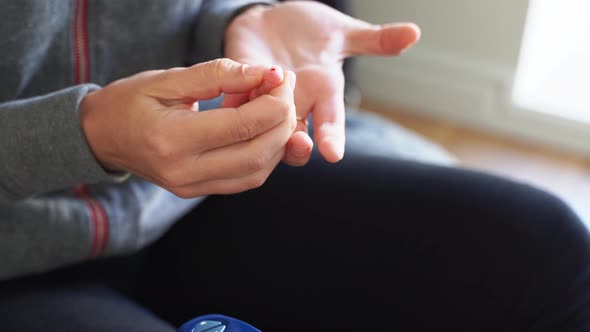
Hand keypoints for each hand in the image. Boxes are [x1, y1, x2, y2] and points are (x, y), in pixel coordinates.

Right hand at [80, 59, 296, 197]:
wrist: (100, 137)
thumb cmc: (129, 102)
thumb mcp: (168, 80)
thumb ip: (218, 75)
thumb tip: (264, 73)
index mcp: (172, 140)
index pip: (242, 126)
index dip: (273, 102)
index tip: (281, 78)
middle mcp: (184, 172)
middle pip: (257, 153)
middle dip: (283, 120)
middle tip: (285, 90)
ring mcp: (191, 187)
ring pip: (257, 172)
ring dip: (277, 139)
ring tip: (274, 107)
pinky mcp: (197, 191)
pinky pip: (244, 179)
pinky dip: (263, 153)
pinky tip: (260, 128)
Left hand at [225, 1, 420, 164]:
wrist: (270, 21)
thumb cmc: (309, 32)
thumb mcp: (342, 33)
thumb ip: (375, 40)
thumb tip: (413, 33)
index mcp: (322, 94)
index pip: (330, 123)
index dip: (332, 138)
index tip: (334, 153)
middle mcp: (295, 103)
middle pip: (294, 138)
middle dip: (295, 146)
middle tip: (299, 143)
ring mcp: (265, 99)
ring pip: (262, 128)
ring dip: (262, 126)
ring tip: (264, 113)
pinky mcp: (238, 87)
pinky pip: (235, 102)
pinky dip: (236, 102)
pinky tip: (237, 96)